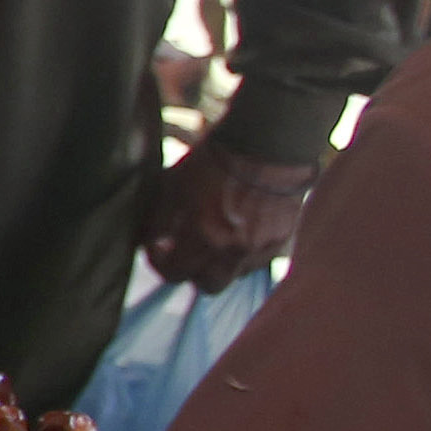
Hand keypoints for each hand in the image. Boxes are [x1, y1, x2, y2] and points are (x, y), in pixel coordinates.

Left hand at [141, 136, 316, 289]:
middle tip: (185, 251)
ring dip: (219, 264)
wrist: (268, 143)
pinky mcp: (282, 241)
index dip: (160, 263)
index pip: (175, 274)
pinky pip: (256, 260)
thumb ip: (158, 221)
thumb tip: (147, 242)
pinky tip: (238, 229)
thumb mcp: (173, 185)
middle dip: (192, 273)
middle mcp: (235, 251)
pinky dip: (243, 253)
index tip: (157, 248)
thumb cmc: (215, 161)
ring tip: (214, 236)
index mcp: (205, 238)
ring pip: (234, 275)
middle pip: (208, 287)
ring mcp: (262, 248)